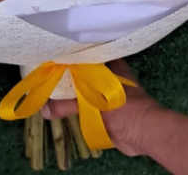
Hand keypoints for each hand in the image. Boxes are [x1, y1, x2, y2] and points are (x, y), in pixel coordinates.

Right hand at [40, 59, 162, 155]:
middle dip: (64, 76)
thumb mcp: (92, 100)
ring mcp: (105, 93)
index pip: (83, 54)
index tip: (49, 57)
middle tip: (44, 75)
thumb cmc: (123, 106)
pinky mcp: (104, 110)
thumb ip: (67, 104)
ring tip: (47, 90)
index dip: (67, 56)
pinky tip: (58, 107)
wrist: (143, 132)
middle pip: (81, 73)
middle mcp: (106, 75)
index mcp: (108, 63)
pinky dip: (73, 108)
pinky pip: (84, 106)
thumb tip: (44, 109)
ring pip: (82, 90)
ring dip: (68, 93)